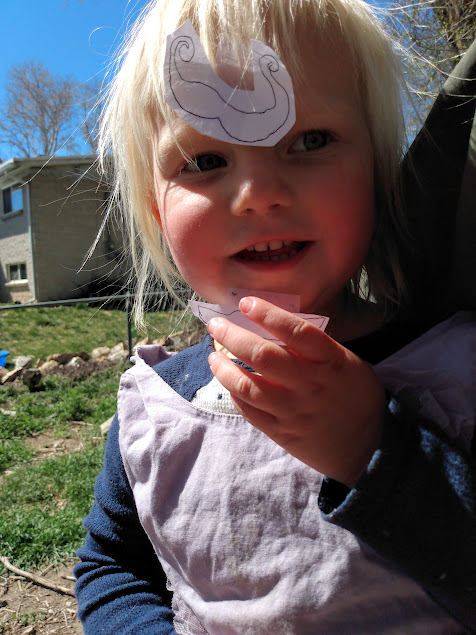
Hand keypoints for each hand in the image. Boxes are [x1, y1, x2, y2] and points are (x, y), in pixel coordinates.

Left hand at [207, 297, 384, 486]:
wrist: (369, 445)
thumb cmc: (354, 393)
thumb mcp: (345, 361)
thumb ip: (313, 347)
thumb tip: (270, 325)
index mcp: (331, 362)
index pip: (297, 332)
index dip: (268, 314)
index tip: (246, 302)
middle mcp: (310, 386)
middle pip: (264, 357)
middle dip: (233, 336)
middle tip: (216, 325)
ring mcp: (294, 412)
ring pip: (249, 387)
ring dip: (224, 368)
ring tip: (213, 356)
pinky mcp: (282, 434)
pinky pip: (250, 412)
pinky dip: (234, 394)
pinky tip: (228, 382)